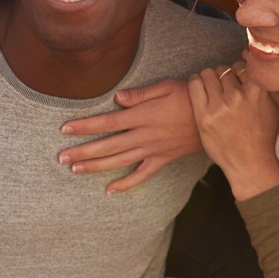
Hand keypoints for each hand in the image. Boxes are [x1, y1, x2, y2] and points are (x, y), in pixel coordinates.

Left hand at [58, 79, 199, 192]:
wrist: (217, 119)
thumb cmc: (189, 97)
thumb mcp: (166, 87)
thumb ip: (140, 94)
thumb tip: (118, 97)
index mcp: (143, 116)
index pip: (108, 122)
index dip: (85, 126)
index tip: (65, 129)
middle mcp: (145, 136)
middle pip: (108, 145)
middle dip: (83, 151)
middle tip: (61, 157)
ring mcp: (153, 150)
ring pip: (120, 161)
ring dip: (96, 167)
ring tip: (75, 170)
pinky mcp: (163, 160)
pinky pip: (142, 175)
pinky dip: (126, 184)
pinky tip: (110, 190)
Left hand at [188, 61, 278, 200]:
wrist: (250, 162)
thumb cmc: (262, 134)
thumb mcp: (275, 105)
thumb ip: (269, 81)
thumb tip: (258, 58)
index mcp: (258, 92)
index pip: (242, 64)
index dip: (238, 69)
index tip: (236, 76)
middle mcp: (238, 97)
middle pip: (222, 69)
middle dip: (222, 75)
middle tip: (222, 87)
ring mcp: (220, 106)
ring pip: (207, 73)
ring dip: (207, 78)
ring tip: (210, 87)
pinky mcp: (203, 115)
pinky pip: (194, 84)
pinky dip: (195, 82)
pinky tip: (199, 88)